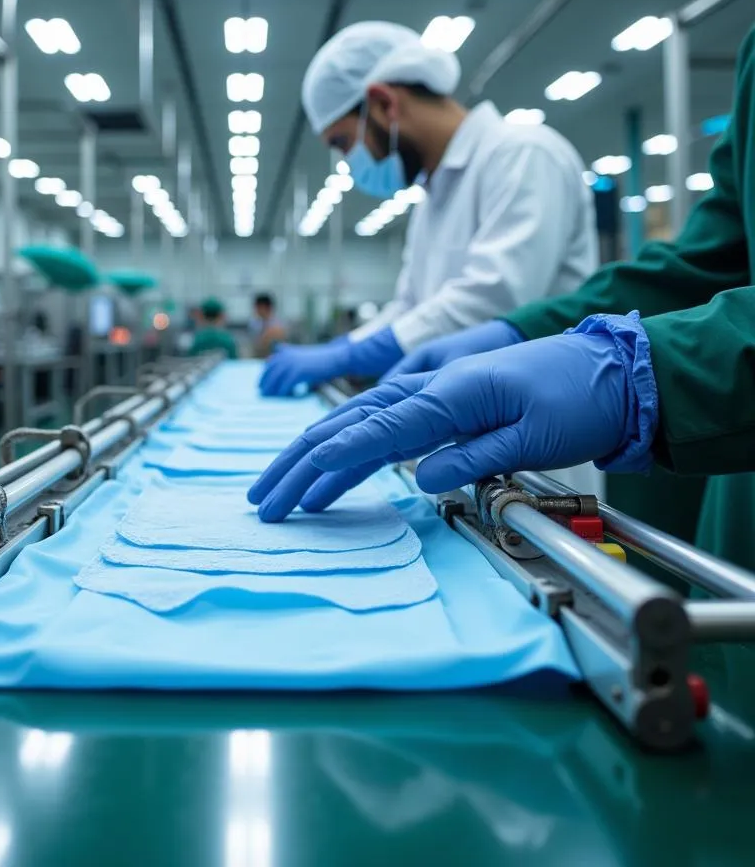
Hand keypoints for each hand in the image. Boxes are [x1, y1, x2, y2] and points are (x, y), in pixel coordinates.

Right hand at [249, 321, 656, 521]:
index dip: (330, 462)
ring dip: (310, 456)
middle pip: (347, 426)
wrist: (606, 369)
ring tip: (278, 489)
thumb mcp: (536, 434)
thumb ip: (476, 456)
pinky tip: (326, 468)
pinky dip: (343, 448)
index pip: (374, 431)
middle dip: (299, 464)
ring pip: (352, 424)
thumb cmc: (575, 398)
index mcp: (447, 395)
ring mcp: (427, 393)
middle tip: (263, 499)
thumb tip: (419, 480)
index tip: (294, 490)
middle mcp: (426, 389)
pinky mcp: (435, 403)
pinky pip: (376, 425)